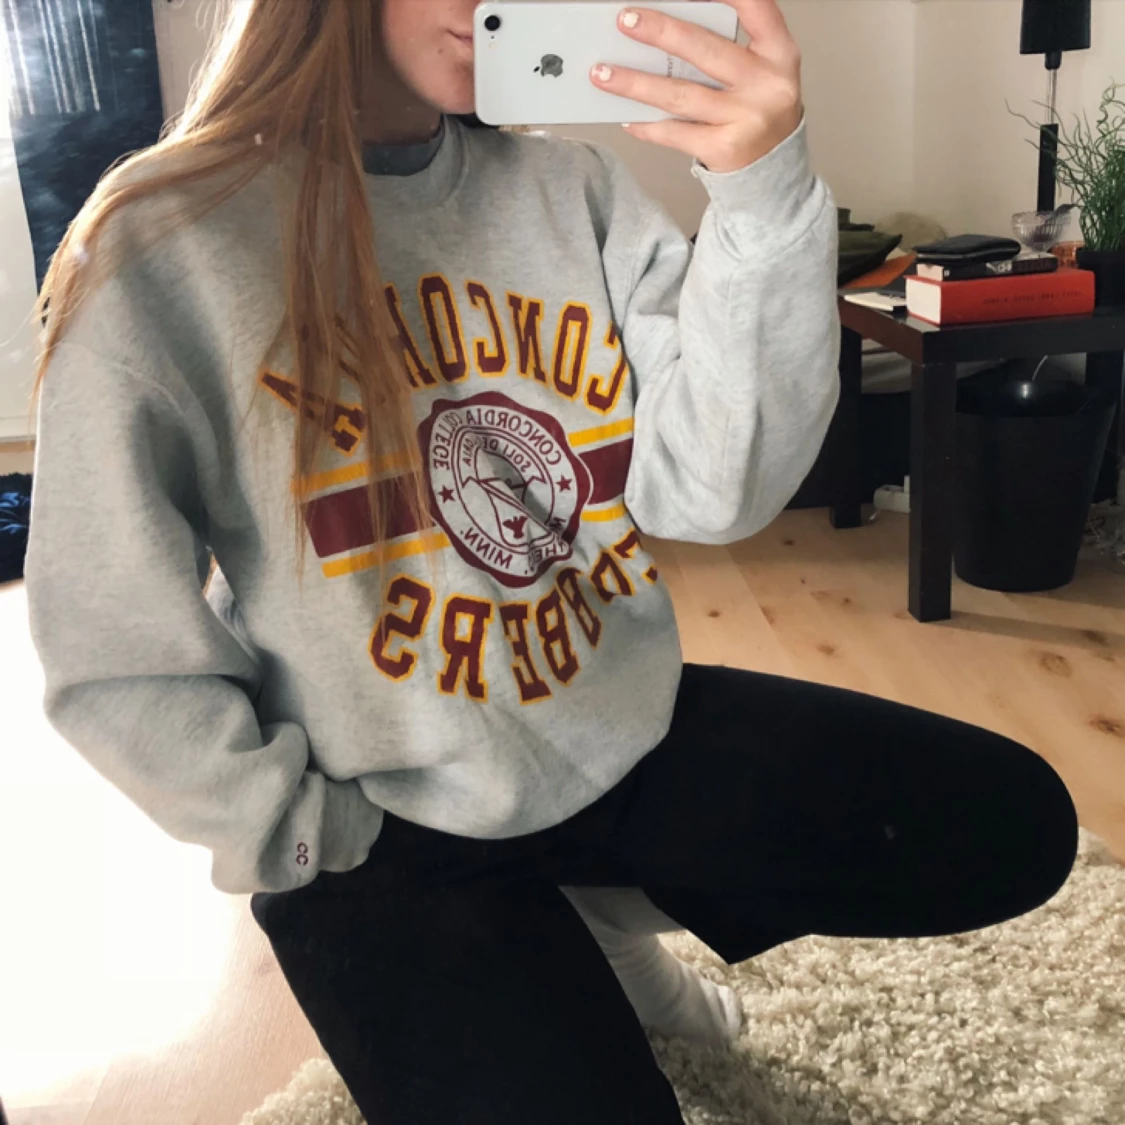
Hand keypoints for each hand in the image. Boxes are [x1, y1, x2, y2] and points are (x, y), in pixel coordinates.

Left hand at [590, 0, 803, 173]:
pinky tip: (626, 116)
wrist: (771, 169)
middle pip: (704, 49)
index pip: (756, 6)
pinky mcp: (725, 148)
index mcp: (778, 52)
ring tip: (602, 72)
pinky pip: (675, 133)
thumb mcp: (757, 70)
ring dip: (635, 83)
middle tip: (625, 20)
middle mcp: (767, 83)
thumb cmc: (756, 109)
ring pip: (680, 95)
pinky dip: (647, 125)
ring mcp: (747, 118)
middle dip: (660, 32)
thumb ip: (724, 46)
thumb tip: (662, 31)